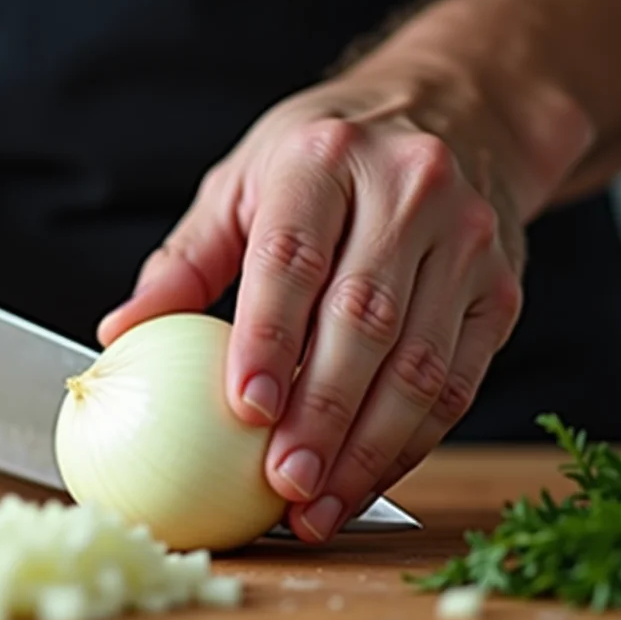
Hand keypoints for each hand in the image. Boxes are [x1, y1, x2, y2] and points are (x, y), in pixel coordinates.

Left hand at [99, 68, 556, 542]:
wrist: (459, 114)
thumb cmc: (326, 158)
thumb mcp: (245, 182)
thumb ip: (186, 260)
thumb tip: (119, 332)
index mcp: (325, 157)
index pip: (294, 258)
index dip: (268, 339)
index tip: (243, 410)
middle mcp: (408, 191)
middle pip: (364, 319)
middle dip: (321, 414)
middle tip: (283, 483)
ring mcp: (468, 242)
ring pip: (420, 363)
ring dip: (368, 448)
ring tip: (318, 505)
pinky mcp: (501, 291)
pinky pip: (457, 381)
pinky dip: (412, 442)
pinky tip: (367, 479)